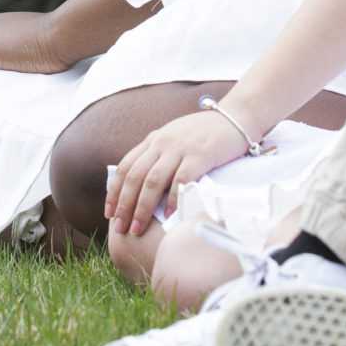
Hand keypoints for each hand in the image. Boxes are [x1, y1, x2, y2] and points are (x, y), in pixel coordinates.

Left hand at [105, 109, 254, 238]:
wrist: (236, 117)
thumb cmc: (205, 133)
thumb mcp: (174, 138)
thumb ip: (158, 155)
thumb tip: (141, 184)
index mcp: (153, 140)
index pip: (125, 167)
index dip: (114, 192)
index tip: (109, 213)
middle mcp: (162, 143)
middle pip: (134, 177)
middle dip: (124, 205)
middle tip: (120, 228)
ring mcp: (180, 149)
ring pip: (152, 181)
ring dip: (141, 207)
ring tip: (137, 228)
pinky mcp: (200, 156)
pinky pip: (180, 180)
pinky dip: (171, 199)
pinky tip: (167, 216)